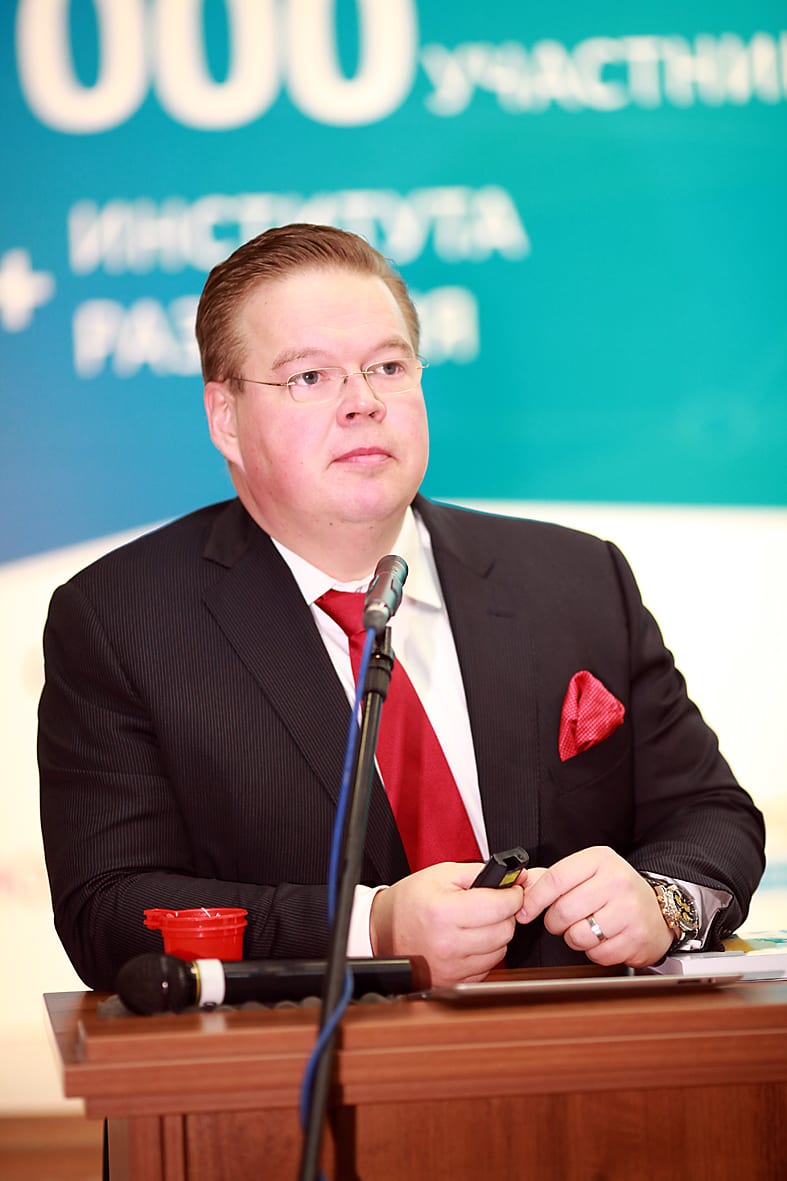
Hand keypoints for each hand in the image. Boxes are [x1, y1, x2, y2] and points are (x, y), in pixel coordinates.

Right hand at [370, 862, 524, 986]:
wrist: (381, 930)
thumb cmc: (409, 901)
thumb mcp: (441, 874)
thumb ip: (479, 873)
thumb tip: (512, 877)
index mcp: (445, 912)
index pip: (500, 906)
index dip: (513, 895)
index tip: (512, 890)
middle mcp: (449, 943)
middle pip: (505, 930)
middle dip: (505, 914)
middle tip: (492, 905)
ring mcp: (451, 966)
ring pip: (500, 951)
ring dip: (496, 935)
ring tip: (477, 923)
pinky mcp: (453, 980)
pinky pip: (487, 967)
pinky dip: (485, 953)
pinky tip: (470, 940)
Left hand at [516, 846, 673, 966]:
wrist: (658, 910)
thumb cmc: (615, 891)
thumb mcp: (586, 872)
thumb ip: (550, 877)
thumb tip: (520, 886)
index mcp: (599, 859)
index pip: (555, 879)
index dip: (534, 899)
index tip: (525, 911)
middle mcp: (616, 881)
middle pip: (563, 910)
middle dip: (554, 922)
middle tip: (561, 921)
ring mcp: (628, 910)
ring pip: (578, 935)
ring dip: (573, 938)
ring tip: (585, 928)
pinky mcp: (636, 937)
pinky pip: (597, 953)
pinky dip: (593, 951)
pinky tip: (603, 938)